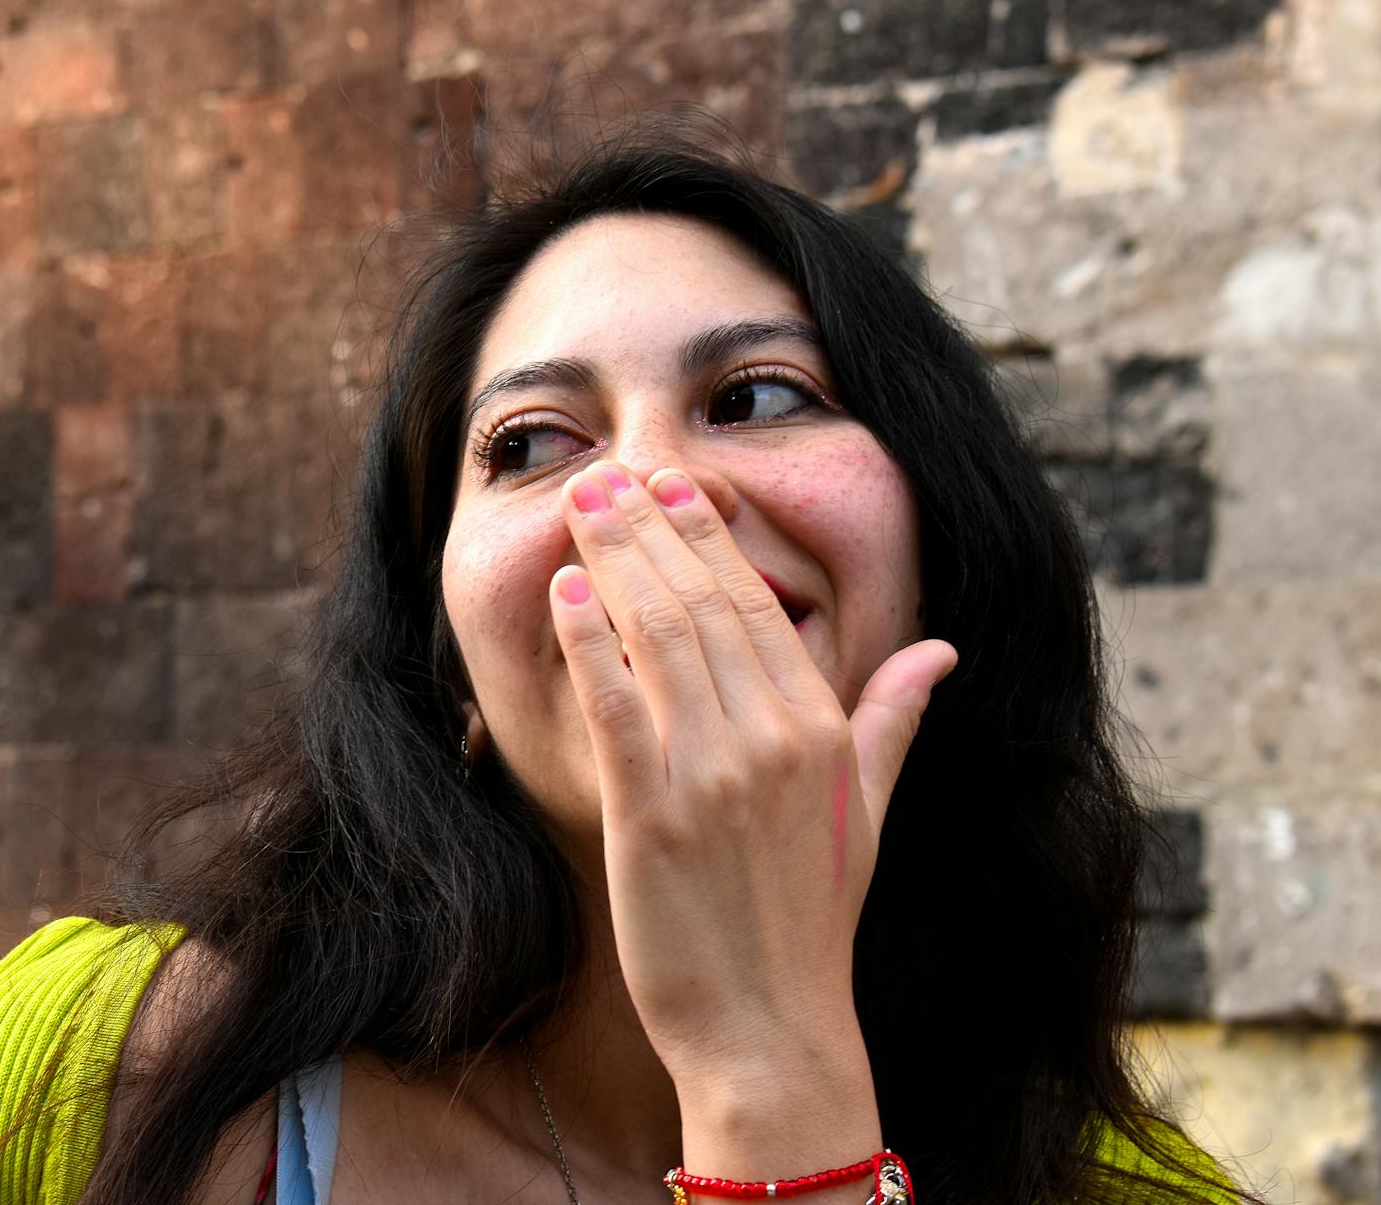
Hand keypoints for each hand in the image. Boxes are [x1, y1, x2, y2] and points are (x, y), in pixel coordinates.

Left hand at [548, 460, 954, 1155]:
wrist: (772, 1028)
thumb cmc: (812, 921)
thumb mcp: (867, 813)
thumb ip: (895, 721)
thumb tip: (940, 654)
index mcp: (825, 730)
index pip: (759, 607)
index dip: (711, 538)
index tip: (677, 486)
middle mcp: (774, 739)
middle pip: (702, 604)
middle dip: (653, 528)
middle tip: (612, 474)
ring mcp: (712, 775)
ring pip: (658, 638)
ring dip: (614, 562)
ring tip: (583, 506)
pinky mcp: (652, 814)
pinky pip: (616, 707)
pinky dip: (588, 642)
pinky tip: (563, 592)